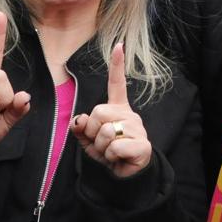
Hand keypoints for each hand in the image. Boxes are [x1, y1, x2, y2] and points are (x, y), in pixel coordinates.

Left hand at [72, 43, 151, 177]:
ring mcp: (138, 129)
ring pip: (105, 131)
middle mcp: (129, 115)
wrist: (125, 175)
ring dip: (101, 147)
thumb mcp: (89, 141)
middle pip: (99, 112)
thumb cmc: (108, 155)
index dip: (117, 65)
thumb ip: (81, 129)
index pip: (116, 85)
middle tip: (100, 143)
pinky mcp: (143, 145)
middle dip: (92, 131)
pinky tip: (119, 159)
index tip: (119, 46)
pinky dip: (111, 156)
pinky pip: (115, 147)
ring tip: (110, 152)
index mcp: (118, 110)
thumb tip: (79, 119)